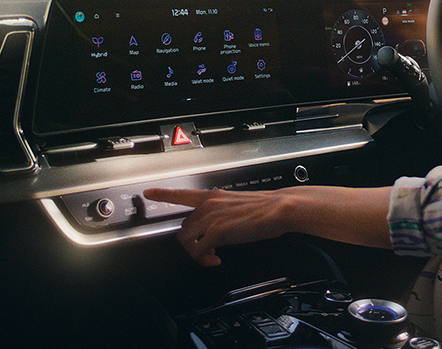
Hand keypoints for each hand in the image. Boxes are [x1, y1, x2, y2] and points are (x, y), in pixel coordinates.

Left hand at [143, 187, 294, 266]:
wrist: (279, 208)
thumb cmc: (266, 207)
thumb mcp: (238, 203)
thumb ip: (223, 210)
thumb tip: (221, 222)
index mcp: (213, 196)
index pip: (182, 194)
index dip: (163, 194)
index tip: (149, 192)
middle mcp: (208, 205)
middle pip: (183, 227)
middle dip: (191, 242)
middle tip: (207, 250)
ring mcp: (211, 218)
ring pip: (186, 241)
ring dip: (196, 253)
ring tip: (211, 256)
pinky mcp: (217, 233)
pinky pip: (198, 252)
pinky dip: (204, 260)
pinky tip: (215, 260)